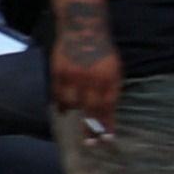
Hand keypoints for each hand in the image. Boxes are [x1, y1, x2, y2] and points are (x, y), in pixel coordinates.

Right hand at [52, 6, 119, 133]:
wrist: (83, 29)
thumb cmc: (103, 51)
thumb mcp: (115, 69)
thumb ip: (111, 88)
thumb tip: (107, 112)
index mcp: (109, 78)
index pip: (108, 107)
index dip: (107, 124)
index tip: (107, 139)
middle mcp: (91, 79)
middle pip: (90, 110)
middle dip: (91, 129)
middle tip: (90, 144)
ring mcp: (73, 76)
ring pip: (72, 104)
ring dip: (75, 115)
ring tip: (77, 125)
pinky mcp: (58, 72)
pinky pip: (57, 94)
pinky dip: (60, 104)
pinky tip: (63, 111)